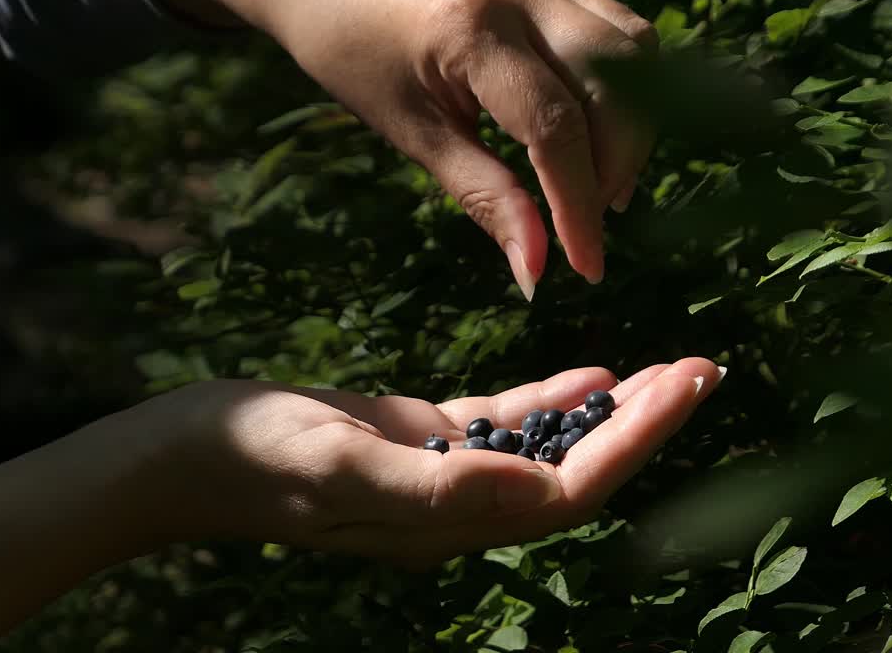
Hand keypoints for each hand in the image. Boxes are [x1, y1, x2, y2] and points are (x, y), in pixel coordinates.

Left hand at [143, 0, 659, 297]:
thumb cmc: (352, 55)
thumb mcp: (413, 134)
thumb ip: (484, 198)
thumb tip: (536, 273)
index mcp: (474, 30)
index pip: (556, 125)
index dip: (579, 205)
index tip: (587, 267)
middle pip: (616, 85)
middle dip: (616, 166)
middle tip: (588, 222)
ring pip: (632, 55)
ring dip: (632, 128)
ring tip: (599, 184)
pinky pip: (618, 36)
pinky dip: (624, 91)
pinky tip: (597, 133)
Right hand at [150, 359, 722, 565]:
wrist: (186, 453)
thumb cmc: (252, 460)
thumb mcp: (340, 469)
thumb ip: (436, 486)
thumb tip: (533, 485)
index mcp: (453, 522)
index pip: (571, 488)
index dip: (637, 443)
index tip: (687, 387)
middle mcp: (463, 507)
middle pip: (581, 470)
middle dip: (648, 425)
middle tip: (706, 370)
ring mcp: (446, 474)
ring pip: (554, 445)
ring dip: (616, 411)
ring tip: (672, 371)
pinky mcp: (425, 442)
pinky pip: (510, 424)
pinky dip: (557, 399)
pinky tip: (596, 376)